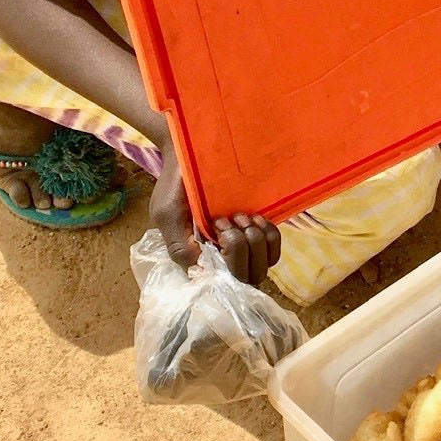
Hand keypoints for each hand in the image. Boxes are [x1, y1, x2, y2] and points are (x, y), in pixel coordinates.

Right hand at [150, 145, 282, 286]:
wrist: (191, 156)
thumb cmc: (175, 185)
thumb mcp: (166, 214)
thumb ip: (179, 245)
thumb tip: (202, 271)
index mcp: (198, 260)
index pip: (223, 284)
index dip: (228, 261)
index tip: (217, 230)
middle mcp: (221, 258)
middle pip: (248, 278)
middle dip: (242, 249)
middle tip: (226, 220)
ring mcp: (241, 247)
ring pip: (263, 265)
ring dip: (255, 239)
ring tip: (238, 215)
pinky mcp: (256, 233)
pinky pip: (274, 248)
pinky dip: (269, 233)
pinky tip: (255, 216)